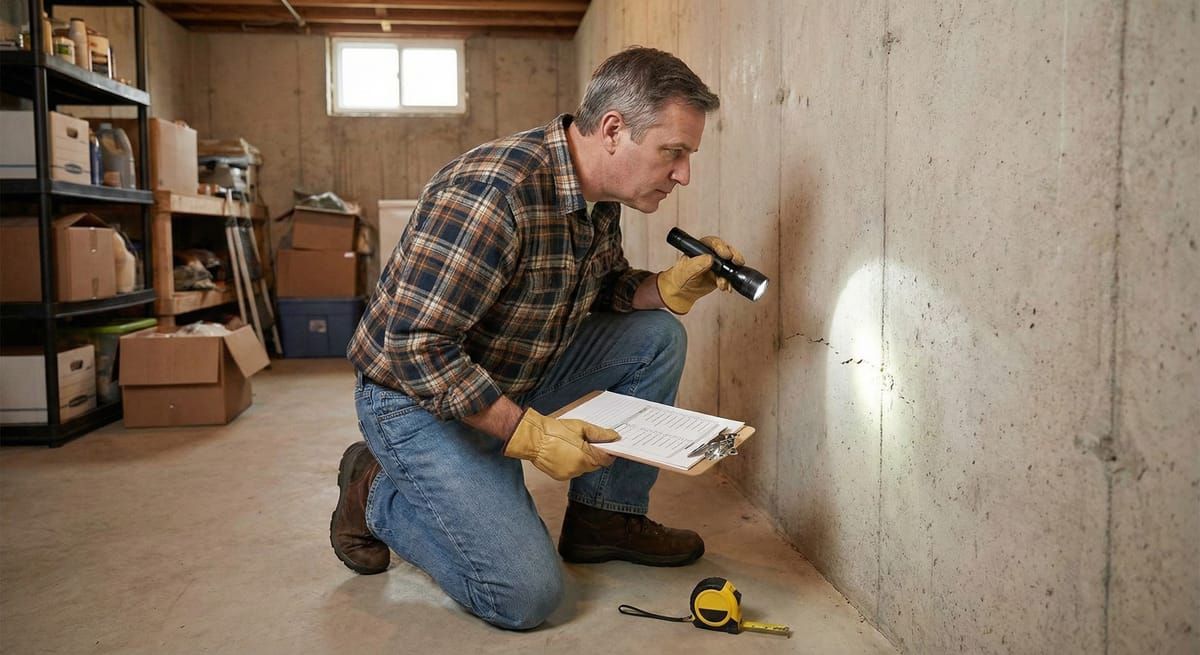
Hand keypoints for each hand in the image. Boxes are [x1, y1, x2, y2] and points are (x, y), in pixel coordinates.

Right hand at [503, 408, 618, 480]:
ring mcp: (569, 474)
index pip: (606, 459)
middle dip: (594, 454)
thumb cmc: (554, 431)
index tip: (608, 445)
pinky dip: (572, 463)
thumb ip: (599, 433)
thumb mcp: (580, 427)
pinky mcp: (560, 476)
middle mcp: (579, 469)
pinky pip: (572, 470)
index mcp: (586, 457)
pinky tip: (565, 452)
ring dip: (583, 459)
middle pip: (595, 464)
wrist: (533, 438)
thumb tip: (614, 436)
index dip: (608, 452)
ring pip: (583, 468)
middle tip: (587, 441)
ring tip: (573, 445)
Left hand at [656, 235, 744, 313]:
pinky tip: (726, 287)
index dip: (721, 247)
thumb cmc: (680, 276)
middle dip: (733, 256)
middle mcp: (711, 254)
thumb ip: (696, 264)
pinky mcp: (721, 276)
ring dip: (730, 273)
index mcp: (701, 248)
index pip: (713, 243)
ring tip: (724, 283)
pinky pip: (728, 277)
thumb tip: (709, 258)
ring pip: (729, 264)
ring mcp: (717, 265)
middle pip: (726, 250)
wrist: (681, 291)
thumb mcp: (685, 270)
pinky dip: (729, 283)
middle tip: (736, 261)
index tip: (725, 254)